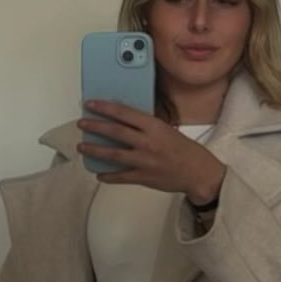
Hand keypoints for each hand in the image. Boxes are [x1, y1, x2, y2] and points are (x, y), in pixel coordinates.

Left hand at [76, 99, 225, 202]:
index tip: (91, 104)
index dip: (105, 108)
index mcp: (153, 126)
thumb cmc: (185, 150)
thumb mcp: (166, 130)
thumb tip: (125, 122)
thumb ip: (146, 127)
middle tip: (82, 124)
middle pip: (114, 132)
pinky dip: (108, 176)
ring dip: (95, 150)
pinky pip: (121, 177)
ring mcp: (144, 161)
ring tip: (82, 147)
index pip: (124, 113)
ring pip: (113, 154)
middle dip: (95, 126)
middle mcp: (147, 142)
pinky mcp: (144, 177)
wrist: (198, 172)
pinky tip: (99, 174)